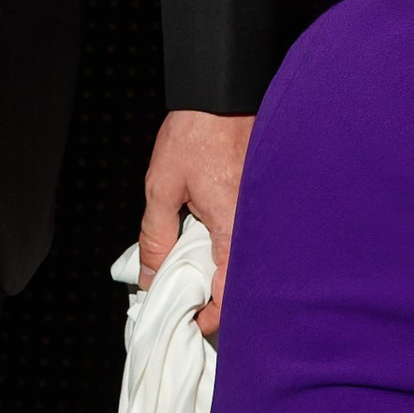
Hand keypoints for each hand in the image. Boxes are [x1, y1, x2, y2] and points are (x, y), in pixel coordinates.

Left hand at [138, 108, 253, 338]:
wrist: (225, 91)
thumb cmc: (196, 132)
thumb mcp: (161, 186)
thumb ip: (155, 236)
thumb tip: (148, 278)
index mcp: (232, 226)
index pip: (229, 294)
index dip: (213, 316)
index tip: (193, 321)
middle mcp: (256, 224)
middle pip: (242, 281)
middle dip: (218, 298)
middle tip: (192, 301)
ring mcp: (265, 211)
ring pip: (247, 260)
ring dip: (225, 274)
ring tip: (197, 274)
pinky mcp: (265, 199)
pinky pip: (251, 237)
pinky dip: (232, 248)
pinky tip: (212, 243)